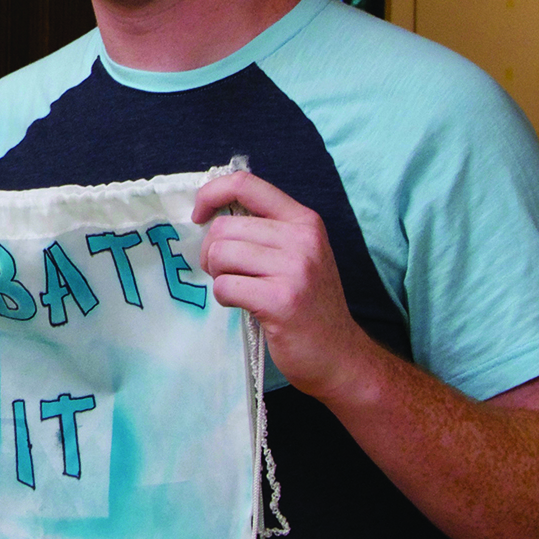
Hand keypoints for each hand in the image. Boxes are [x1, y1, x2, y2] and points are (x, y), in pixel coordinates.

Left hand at [192, 171, 378, 400]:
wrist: (339, 355)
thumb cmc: (308, 303)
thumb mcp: (297, 254)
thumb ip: (265, 229)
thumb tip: (211, 212)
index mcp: (304, 220)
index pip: (245, 183)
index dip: (210, 194)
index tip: (199, 216)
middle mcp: (302, 239)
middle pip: (223, 227)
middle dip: (212, 253)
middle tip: (228, 273)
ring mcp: (295, 269)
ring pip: (220, 255)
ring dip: (219, 276)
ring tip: (241, 289)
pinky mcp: (282, 300)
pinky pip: (225, 286)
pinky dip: (225, 297)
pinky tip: (246, 305)